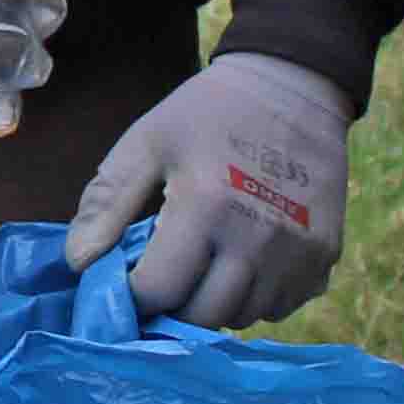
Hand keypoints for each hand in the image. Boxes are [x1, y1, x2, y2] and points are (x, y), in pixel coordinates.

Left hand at [64, 51, 352, 330]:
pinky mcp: (325, 257)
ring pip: (243, 318)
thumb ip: (108, 201)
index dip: (134, 293)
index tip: (128, 278)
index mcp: (206, 204)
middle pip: (202, 316)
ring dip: (214, 305)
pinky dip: (256, 298)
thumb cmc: (209, 113)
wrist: (293, 86)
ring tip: (202, 266)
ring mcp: (297, 253)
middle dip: (172, 306)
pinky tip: (243, 262)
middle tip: (164, 278)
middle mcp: (256, 238)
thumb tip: (78, 262)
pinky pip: (282, 307)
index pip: (158, 289)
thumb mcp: (148, 142)